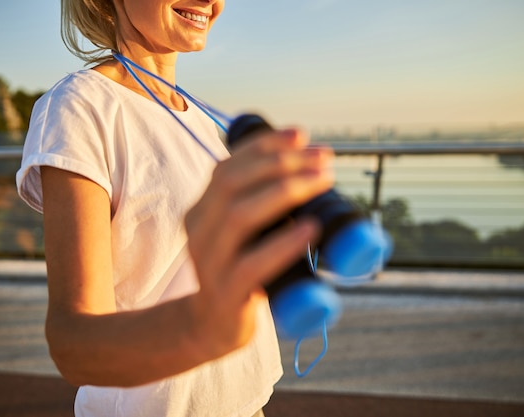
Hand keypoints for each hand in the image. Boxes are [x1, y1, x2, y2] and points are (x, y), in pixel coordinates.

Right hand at [185, 127, 333, 358]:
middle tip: (324, 159)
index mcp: (202, 209)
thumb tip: (310, 166)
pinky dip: (284, 243)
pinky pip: (253, 263)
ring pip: (240, 216)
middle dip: (282, 163)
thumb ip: (258, 202)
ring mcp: (209, 262)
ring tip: (323, 181)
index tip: (302, 134)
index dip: (265, 145)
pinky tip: (311, 228)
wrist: (212, 325)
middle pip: (233, 183)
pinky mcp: (226, 293)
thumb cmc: (239, 270)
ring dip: (286, 192)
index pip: (228, 166)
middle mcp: (199, 230)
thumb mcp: (241, 232)